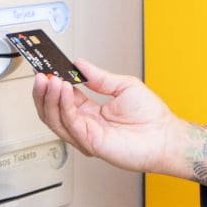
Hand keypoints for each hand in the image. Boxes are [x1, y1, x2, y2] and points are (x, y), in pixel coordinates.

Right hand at [31, 59, 206, 185]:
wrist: (165, 135)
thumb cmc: (151, 116)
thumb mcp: (123, 85)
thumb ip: (99, 76)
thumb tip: (79, 63)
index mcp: (91, 111)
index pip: (63, 97)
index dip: (52, 84)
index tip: (45, 69)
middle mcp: (85, 124)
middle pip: (53, 110)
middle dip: (43, 92)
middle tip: (41, 74)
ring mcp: (86, 134)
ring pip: (55, 118)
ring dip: (50, 97)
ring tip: (50, 79)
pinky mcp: (91, 142)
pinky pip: (71, 123)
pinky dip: (64, 106)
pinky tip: (64, 90)